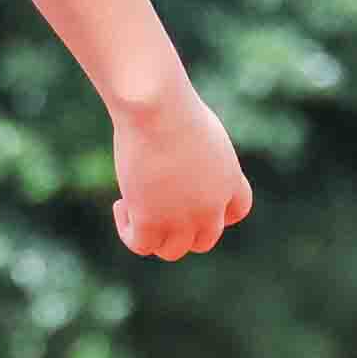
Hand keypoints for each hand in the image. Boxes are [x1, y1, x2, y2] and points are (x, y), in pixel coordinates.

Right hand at [108, 84, 251, 260]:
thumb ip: (197, 154)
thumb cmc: (173, 106)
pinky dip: (129, 231)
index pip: (235, 212)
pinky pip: (142, 245)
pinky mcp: (151, 222)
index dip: (214, 212)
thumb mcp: (198, 129)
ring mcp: (183, 218)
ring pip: (172, 251)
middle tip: (155, 205)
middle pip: (203, 240)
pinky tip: (121, 205)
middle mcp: (211, 207)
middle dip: (180, 228)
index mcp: (229, 180)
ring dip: (153, 233)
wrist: (157, 109)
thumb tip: (179, 163)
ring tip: (132, 205)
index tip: (190, 200)